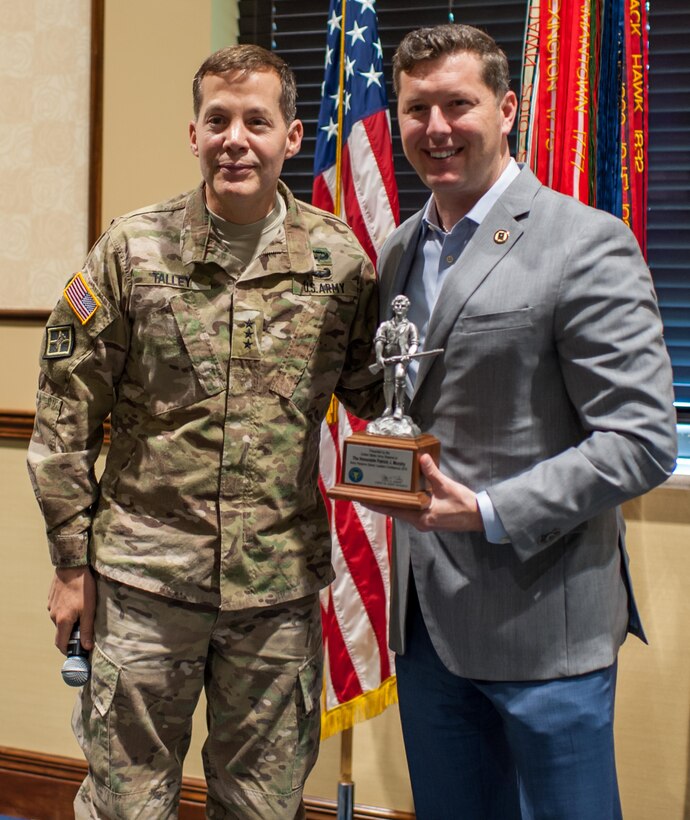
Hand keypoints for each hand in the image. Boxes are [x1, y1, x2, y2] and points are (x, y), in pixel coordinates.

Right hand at [47, 566, 95, 654]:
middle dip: (71, 635)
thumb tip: (86, 647)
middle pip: (61, 632)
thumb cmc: (83, 588)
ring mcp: (51, 606)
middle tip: (85, 630)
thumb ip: (86, 629)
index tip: (77, 652)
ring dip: (69, 621)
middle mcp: (53, 616)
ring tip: (83, 612)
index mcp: (62, 621)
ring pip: (60, 620)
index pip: (61, 644)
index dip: (68, 650)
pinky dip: (66, 611)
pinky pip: (58, 610)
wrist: (72, 566)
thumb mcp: (89, 609)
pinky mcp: (51, 599)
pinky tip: (76, 602)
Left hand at [363, 454, 483, 532]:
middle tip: (368, 491)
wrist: (479, 516)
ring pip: (403, 511)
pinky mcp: (430, 518)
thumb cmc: (464, 504)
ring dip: (393, 502)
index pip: (394, 510)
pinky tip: (401, 493)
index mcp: (421, 517)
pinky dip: (404, 502)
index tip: (363, 499)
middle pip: (395, 511)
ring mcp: (425, 521)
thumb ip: (432, 472)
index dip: (377, 504)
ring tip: (381, 491)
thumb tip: (422, 458)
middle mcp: (420, 522)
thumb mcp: (446, 486)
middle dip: (382, 502)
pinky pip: (412, 511)